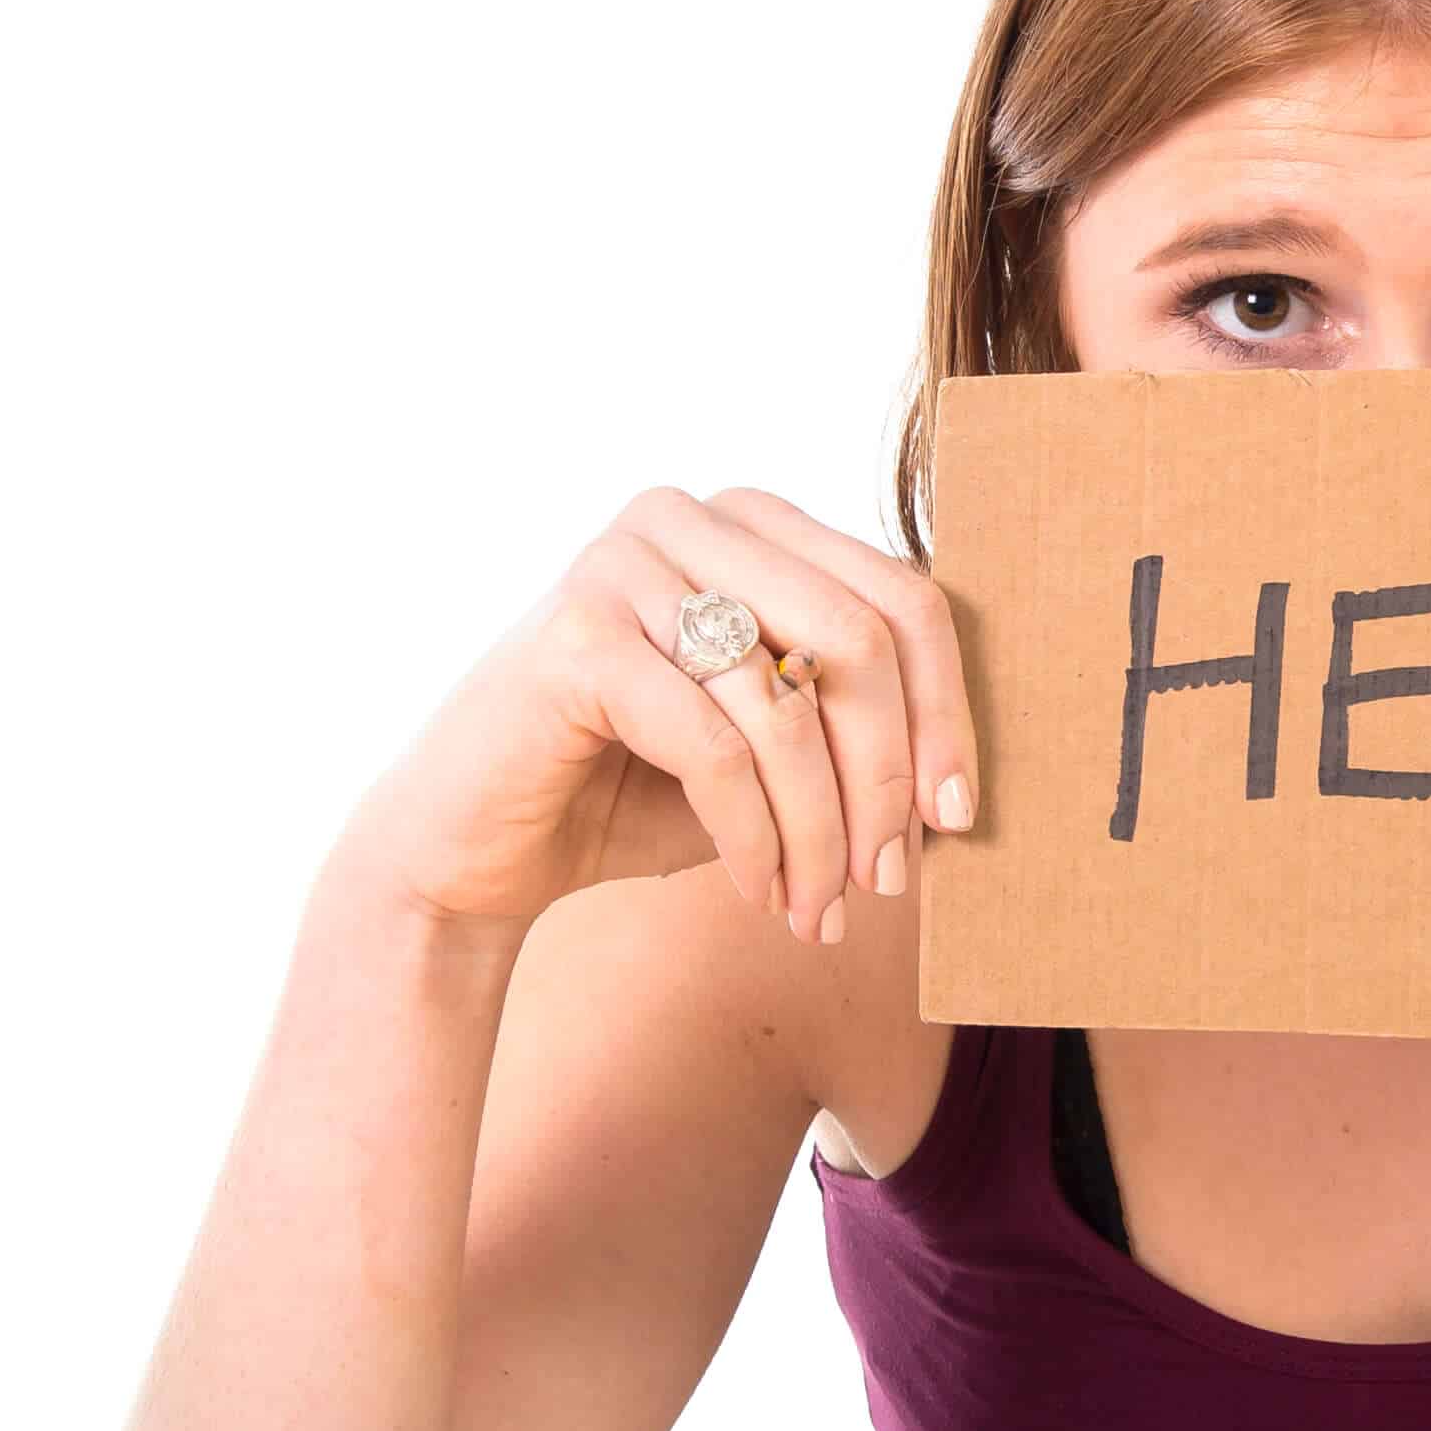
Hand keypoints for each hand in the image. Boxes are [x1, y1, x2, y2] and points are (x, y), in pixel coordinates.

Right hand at [336, 486, 978, 942]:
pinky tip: (760, 895)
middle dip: (887, 777)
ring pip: (788, 706)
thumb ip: (847, 731)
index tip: (954, 818)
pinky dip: (755, 839)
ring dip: (820, 832)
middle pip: (860, 638)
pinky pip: (716, 748)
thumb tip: (959, 781)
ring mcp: (623, 563)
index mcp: (751, 524)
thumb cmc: (632, 794)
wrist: (471, 845)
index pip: (900, 596)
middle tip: (886, 881)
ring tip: (818, 913)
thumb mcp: (767, 752)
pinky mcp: (577, 635)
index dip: (947, 711)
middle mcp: (688, 517)